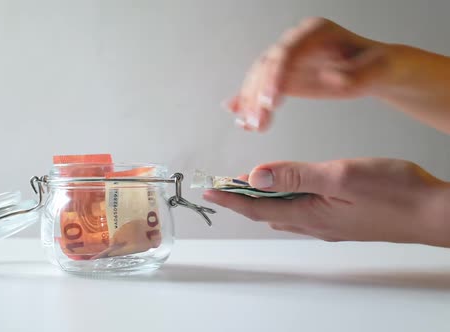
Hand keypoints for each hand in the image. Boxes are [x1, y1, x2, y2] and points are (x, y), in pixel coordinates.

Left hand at [202, 158, 449, 246]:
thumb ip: (296, 175)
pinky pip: (301, 212)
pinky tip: (288, 192)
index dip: (230, 198)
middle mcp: (314, 224)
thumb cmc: (395, 193)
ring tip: (248, 185)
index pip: (257, 207)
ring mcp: (328, 224)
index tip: (209, 191)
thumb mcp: (340, 176)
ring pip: (283, 213)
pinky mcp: (342, 220)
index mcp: (309, 213)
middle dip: (242, 199)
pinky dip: (285, 200)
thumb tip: (257, 175)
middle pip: (266, 212)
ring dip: (262, 200)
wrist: (433, 213)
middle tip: (224, 186)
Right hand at [227, 17, 389, 131]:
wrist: (375, 70)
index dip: (275, 75)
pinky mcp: (284, 76)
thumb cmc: (378, 66)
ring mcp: (287, 59)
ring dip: (251, 103)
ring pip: (259, 79)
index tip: (271, 101)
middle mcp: (296, 42)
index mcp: (316, 32)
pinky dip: (250, 103)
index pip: (287, 51)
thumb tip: (330, 77)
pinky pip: (261, 89)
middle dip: (258, 94)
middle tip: (258, 120)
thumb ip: (355, 74)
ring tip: (251, 126)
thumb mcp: (375, 70)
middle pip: (267, 65)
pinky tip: (241, 118)